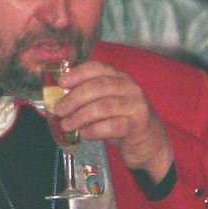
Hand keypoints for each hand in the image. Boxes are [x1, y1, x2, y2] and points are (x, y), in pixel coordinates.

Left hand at [53, 60, 173, 182]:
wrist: (148, 141)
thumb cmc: (121, 119)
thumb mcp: (106, 102)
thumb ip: (87, 98)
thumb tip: (59, 99)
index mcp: (119, 77)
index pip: (98, 67)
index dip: (78, 73)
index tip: (62, 83)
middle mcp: (129, 87)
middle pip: (98, 86)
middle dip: (74, 98)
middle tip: (59, 110)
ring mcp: (136, 105)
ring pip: (103, 106)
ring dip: (80, 116)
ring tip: (66, 124)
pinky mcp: (138, 124)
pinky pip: (112, 126)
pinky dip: (94, 130)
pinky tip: (83, 134)